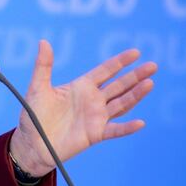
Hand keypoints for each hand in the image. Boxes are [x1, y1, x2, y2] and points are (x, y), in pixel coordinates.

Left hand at [9, 40, 157, 176]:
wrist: (32, 143)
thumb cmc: (34, 114)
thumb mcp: (38, 87)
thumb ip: (43, 66)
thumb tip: (43, 42)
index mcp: (81, 86)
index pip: (105, 71)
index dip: (120, 62)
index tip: (136, 52)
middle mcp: (92, 100)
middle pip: (119, 85)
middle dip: (135, 76)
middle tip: (153, 66)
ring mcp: (96, 117)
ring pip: (121, 104)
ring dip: (135, 95)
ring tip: (150, 83)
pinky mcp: (95, 134)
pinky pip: (114, 130)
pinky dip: (127, 127)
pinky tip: (140, 122)